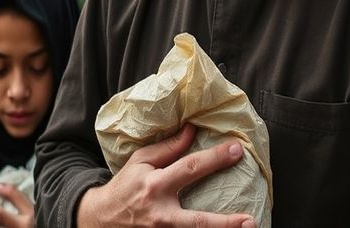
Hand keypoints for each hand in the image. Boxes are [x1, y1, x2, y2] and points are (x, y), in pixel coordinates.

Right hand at [77, 123, 254, 227]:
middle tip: (250, 220)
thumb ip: (168, 148)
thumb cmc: (124, 186)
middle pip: (198, 222)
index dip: (215, 158)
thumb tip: (192, 131)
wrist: (99, 219)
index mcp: (155, 185)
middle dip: (225, 223)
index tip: (237, 149)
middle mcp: (160, 214)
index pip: (190, 169)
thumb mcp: (140, 161)